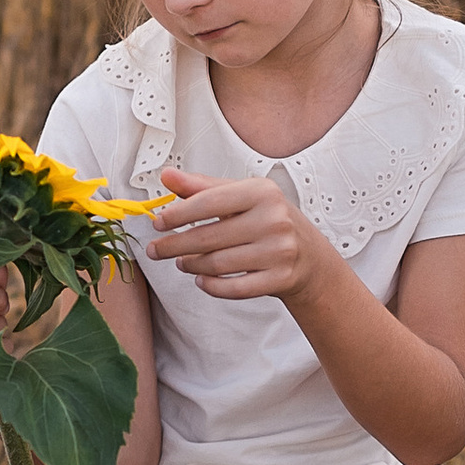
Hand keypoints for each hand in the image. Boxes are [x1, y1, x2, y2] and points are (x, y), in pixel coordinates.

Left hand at [149, 168, 321, 304]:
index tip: (157, 222)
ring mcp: (279, 251)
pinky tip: (201, 280)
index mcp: (262, 192)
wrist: (309, 255)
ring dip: (191, 265)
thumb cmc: (268, 219)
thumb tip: (167, 176)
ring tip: (181, 262)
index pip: (209, 202)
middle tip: (155, 250)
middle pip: (208, 237)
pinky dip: (212, 286)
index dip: (178, 214)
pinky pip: (234, 288)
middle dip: (175, 245)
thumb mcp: (241, 196)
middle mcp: (273, 219)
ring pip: (218, 264)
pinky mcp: (280, 278)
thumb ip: (202, 187)